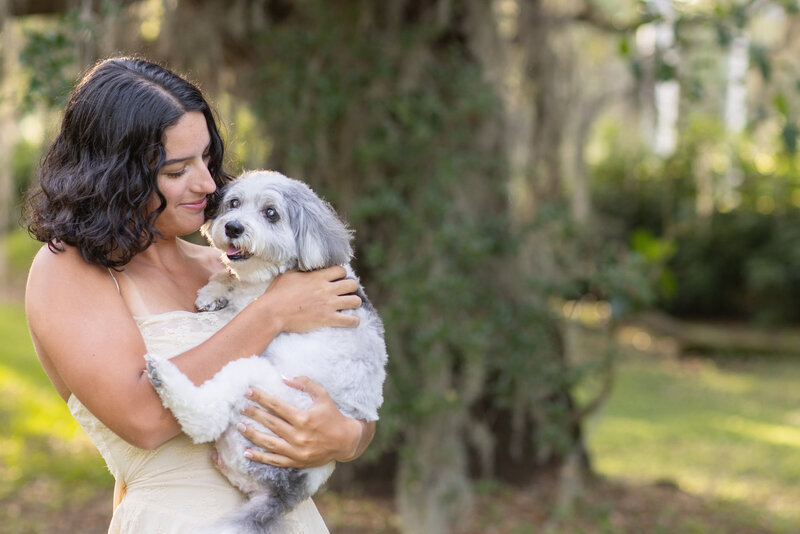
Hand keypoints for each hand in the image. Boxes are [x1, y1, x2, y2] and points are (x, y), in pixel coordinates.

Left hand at [237, 377, 373, 467]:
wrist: (346, 441)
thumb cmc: (333, 415)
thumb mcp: (323, 396)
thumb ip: (305, 384)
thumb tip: (284, 377)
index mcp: (304, 418)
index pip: (277, 406)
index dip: (261, 398)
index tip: (248, 391)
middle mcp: (299, 436)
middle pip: (270, 423)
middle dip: (253, 413)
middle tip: (240, 407)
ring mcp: (297, 451)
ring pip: (269, 442)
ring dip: (252, 435)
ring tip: (240, 426)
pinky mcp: (296, 462)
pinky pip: (274, 460)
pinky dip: (259, 457)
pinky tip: (246, 452)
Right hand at [261, 266, 361, 332]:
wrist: (273, 312)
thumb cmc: (277, 294)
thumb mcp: (288, 275)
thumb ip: (301, 271)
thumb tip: (305, 267)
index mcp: (318, 277)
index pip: (341, 270)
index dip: (342, 274)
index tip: (338, 279)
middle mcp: (326, 289)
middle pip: (352, 284)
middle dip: (351, 287)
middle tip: (345, 292)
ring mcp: (328, 304)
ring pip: (355, 301)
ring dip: (355, 303)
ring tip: (350, 305)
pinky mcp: (327, 319)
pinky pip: (350, 320)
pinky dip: (354, 321)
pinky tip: (353, 321)